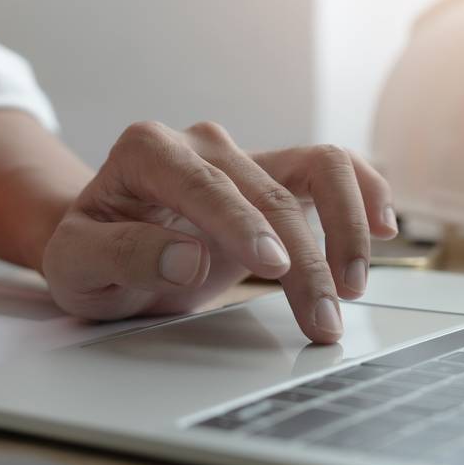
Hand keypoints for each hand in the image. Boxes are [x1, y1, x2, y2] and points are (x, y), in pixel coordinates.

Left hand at [39, 121, 395, 343]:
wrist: (101, 243)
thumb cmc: (88, 253)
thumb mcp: (78, 267)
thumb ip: (124, 256)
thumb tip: (188, 257)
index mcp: (145, 151)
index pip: (204, 184)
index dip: (242, 224)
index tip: (273, 265)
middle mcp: (200, 143)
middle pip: (267, 192)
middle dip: (304, 260)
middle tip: (323, 321)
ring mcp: (242, 155)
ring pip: (317, 167)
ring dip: (345, 226)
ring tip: (353, 286)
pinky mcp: (274, 173)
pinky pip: (331, 168)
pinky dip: (364, 190)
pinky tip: (385, 226)